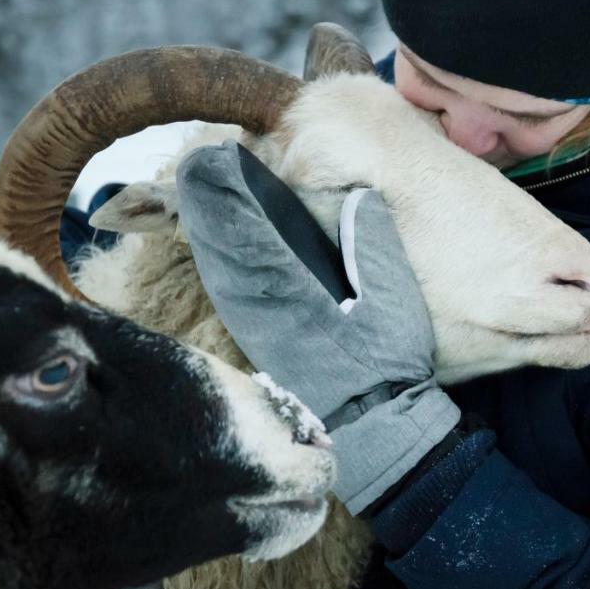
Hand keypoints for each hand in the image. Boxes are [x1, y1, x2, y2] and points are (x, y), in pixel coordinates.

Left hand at [176, 141, 458, 513]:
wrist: (375, 425)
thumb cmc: (391, 363)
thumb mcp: (396, 303)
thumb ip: (375, 249)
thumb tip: (359, 201)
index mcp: (296, 298)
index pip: (251, 238)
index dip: (227, 199)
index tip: (213, 162)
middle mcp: (265, 311)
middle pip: (223, 251)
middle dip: (206, 206)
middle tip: (193, 163)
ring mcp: (256, 330)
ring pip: (219, 272)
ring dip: (204, 231)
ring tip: (194, 191)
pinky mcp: (257, 342)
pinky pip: (227, 293)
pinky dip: (214, 262)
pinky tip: (209, 242)